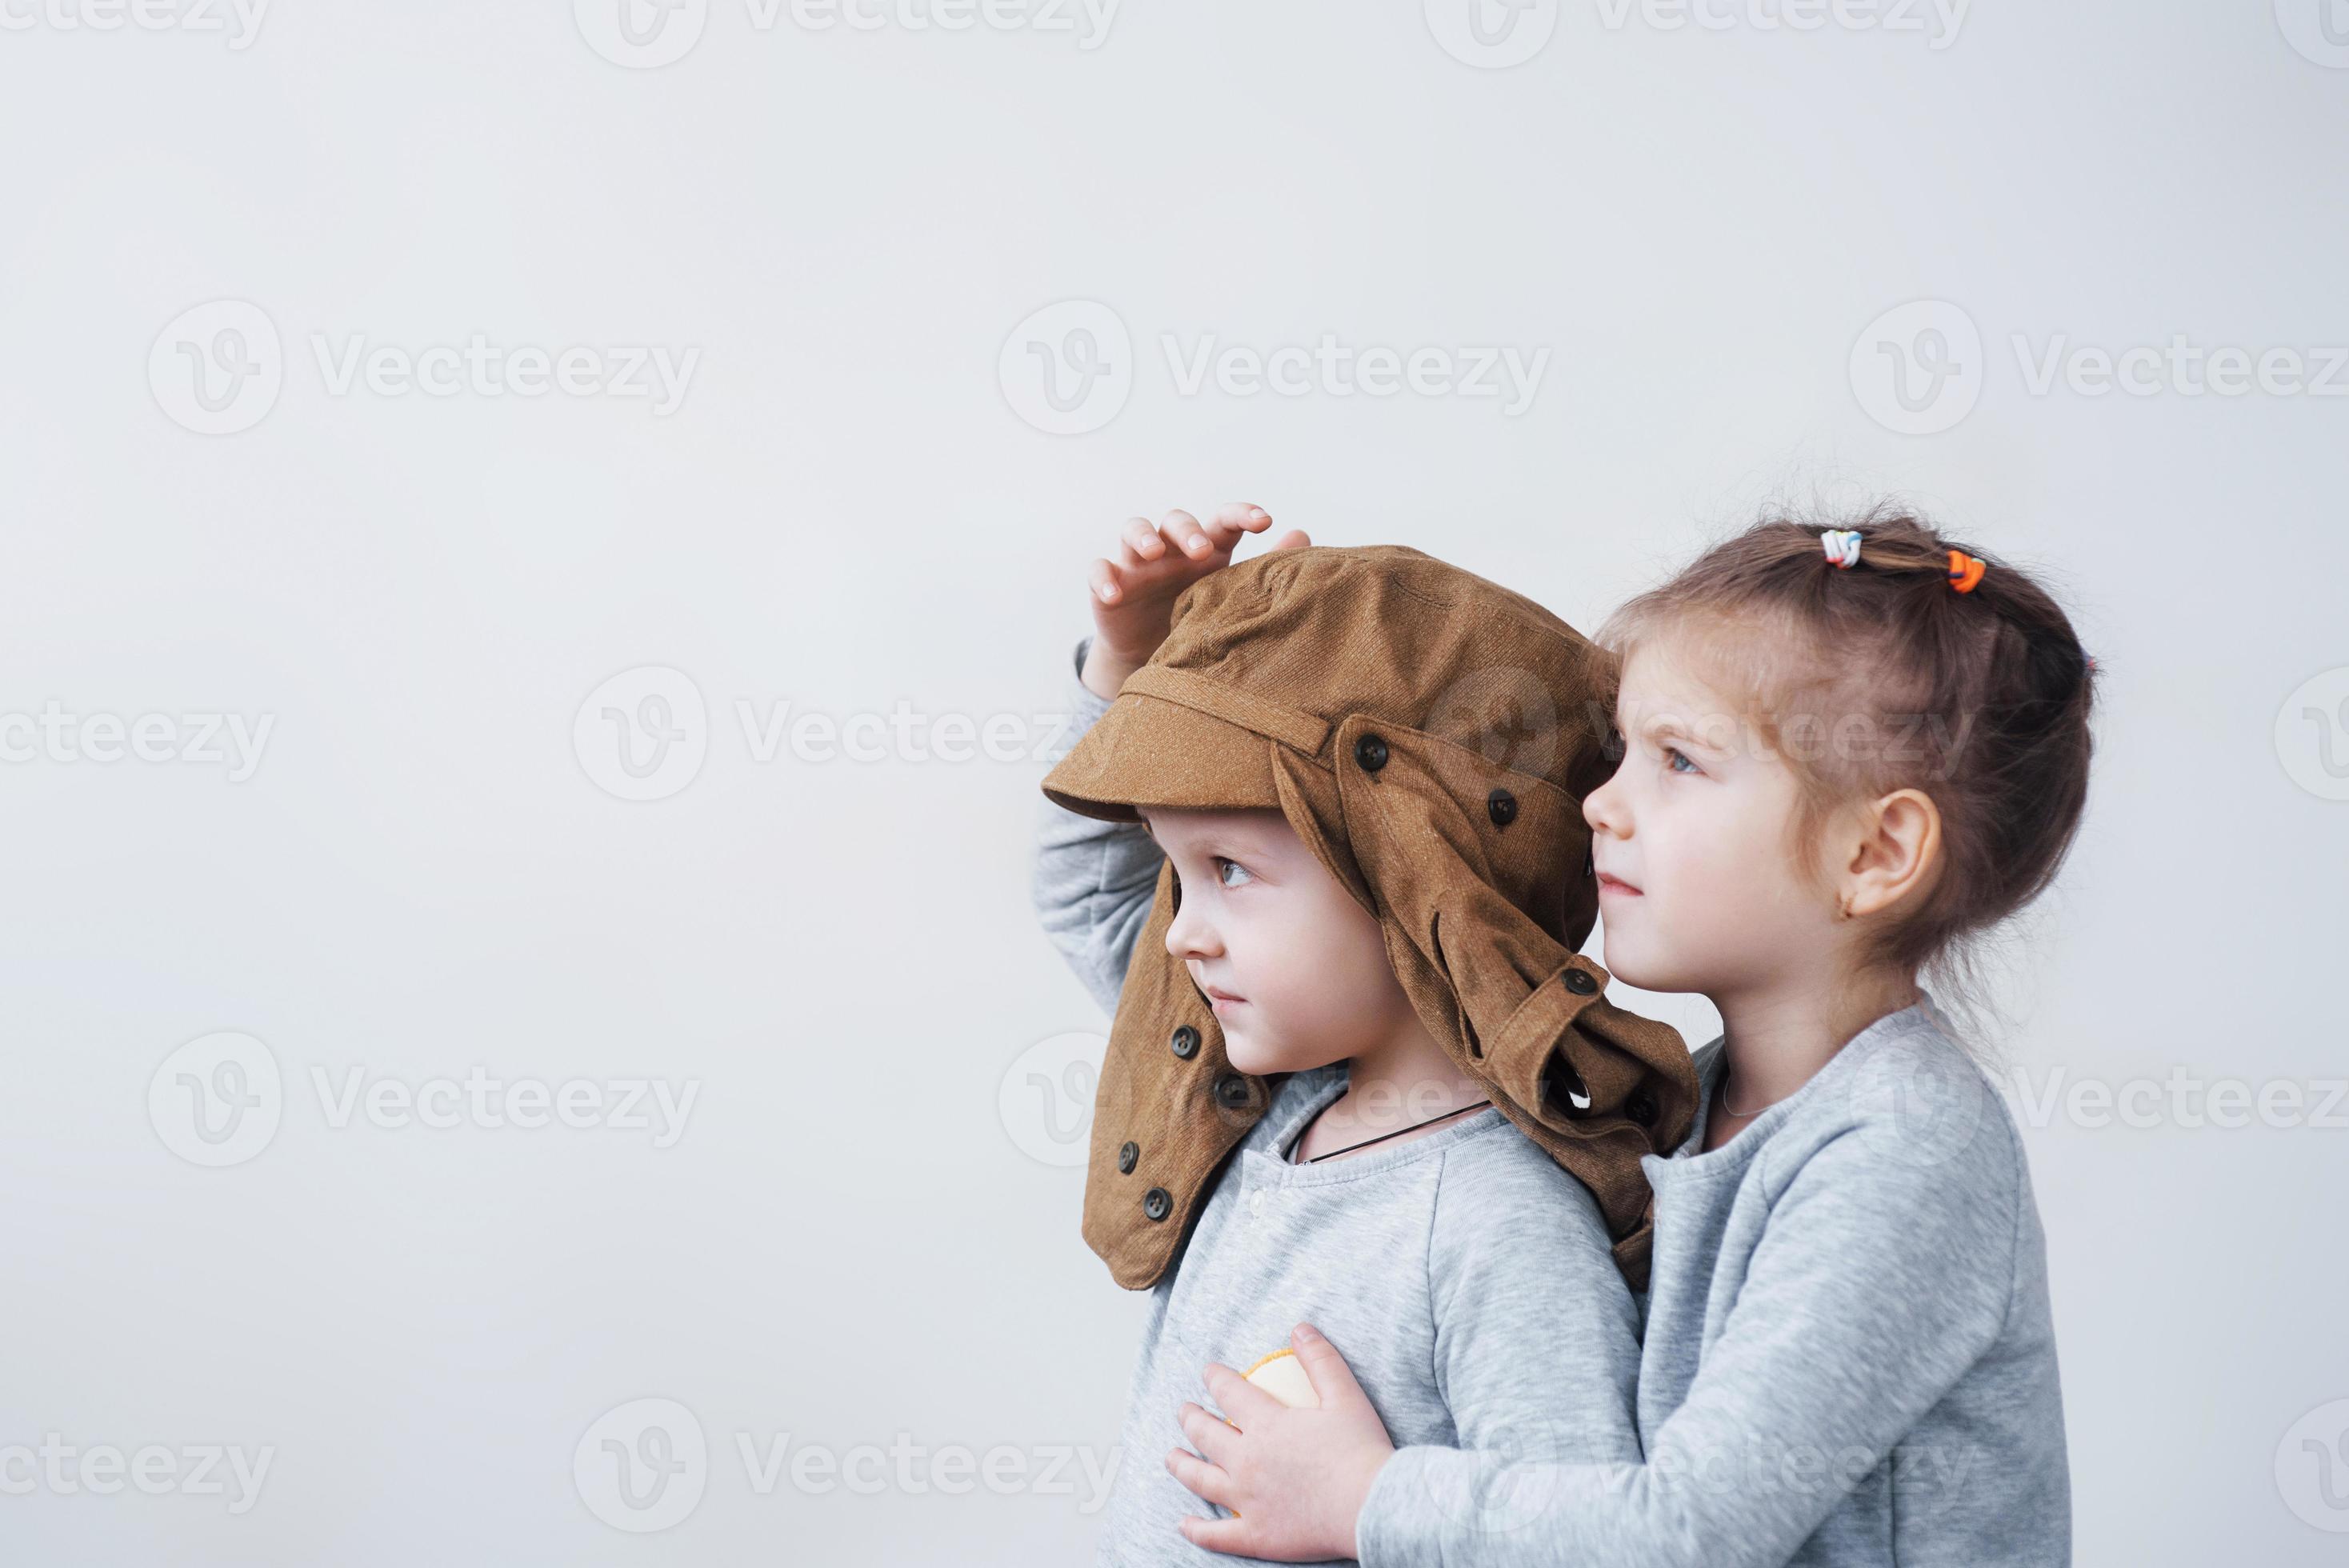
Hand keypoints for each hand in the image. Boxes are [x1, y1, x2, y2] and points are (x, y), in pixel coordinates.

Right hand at [1081, 505, 1309, 700]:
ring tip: (1152, 553)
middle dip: (1188, 530)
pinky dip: (1103, 578)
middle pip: (1175, 521)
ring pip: (1133, 531)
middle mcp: (1171, 549)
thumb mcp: (1233, 598)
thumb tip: (1303, 533)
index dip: (1241, 514)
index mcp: (1206, 549)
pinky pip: (1099, 571)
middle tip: (1202, 551)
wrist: (1156, 658)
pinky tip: (1114, 594)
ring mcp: (1137, 565)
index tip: (1263, 522)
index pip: (1222, 521)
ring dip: (1142, 537)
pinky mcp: (1108, 586)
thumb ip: (1268, 567)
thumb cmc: (1201, 618)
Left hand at [1165, 1323, 1395, 1561]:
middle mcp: (1247, 1460)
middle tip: (1184, 1411)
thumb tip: (1300, 1327)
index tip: (1208, 1373)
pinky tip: (1184, 1524)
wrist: (1372, 1507)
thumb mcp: (1345, 1395)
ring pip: (1201, 1480)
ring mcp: (1247, 1500)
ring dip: (1181, 1466)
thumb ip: (1320, 1360)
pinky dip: (1196, 1529)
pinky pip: (1216, 1534)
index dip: (1215, 1379)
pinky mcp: (1256, 1535)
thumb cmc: (1361, 1451)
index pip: (1229, 1393)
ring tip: (1171, 1457)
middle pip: (1206, 1435)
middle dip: (1191, 1419)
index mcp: (1267, 1425)